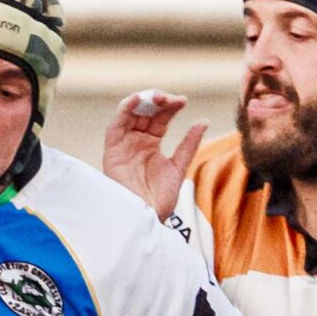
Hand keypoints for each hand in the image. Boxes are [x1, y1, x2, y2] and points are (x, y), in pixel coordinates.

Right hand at [103, 91, 207, 216]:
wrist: (145, 218)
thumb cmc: (159, 199)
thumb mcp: (178, 167)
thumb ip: (189, 144)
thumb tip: (203, 121)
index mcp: (151, 144)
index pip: (161, 118)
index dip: (170, 107)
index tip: (183, 102)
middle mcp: (136, 141)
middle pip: (146, 112)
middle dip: (158, 101)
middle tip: (171, 99)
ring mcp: (124, 144)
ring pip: (131, 114)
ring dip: (143, 101)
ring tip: (158, 97)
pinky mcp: (112, 150)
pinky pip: (116, 125)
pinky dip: (125, 109)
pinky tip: (137, 99)